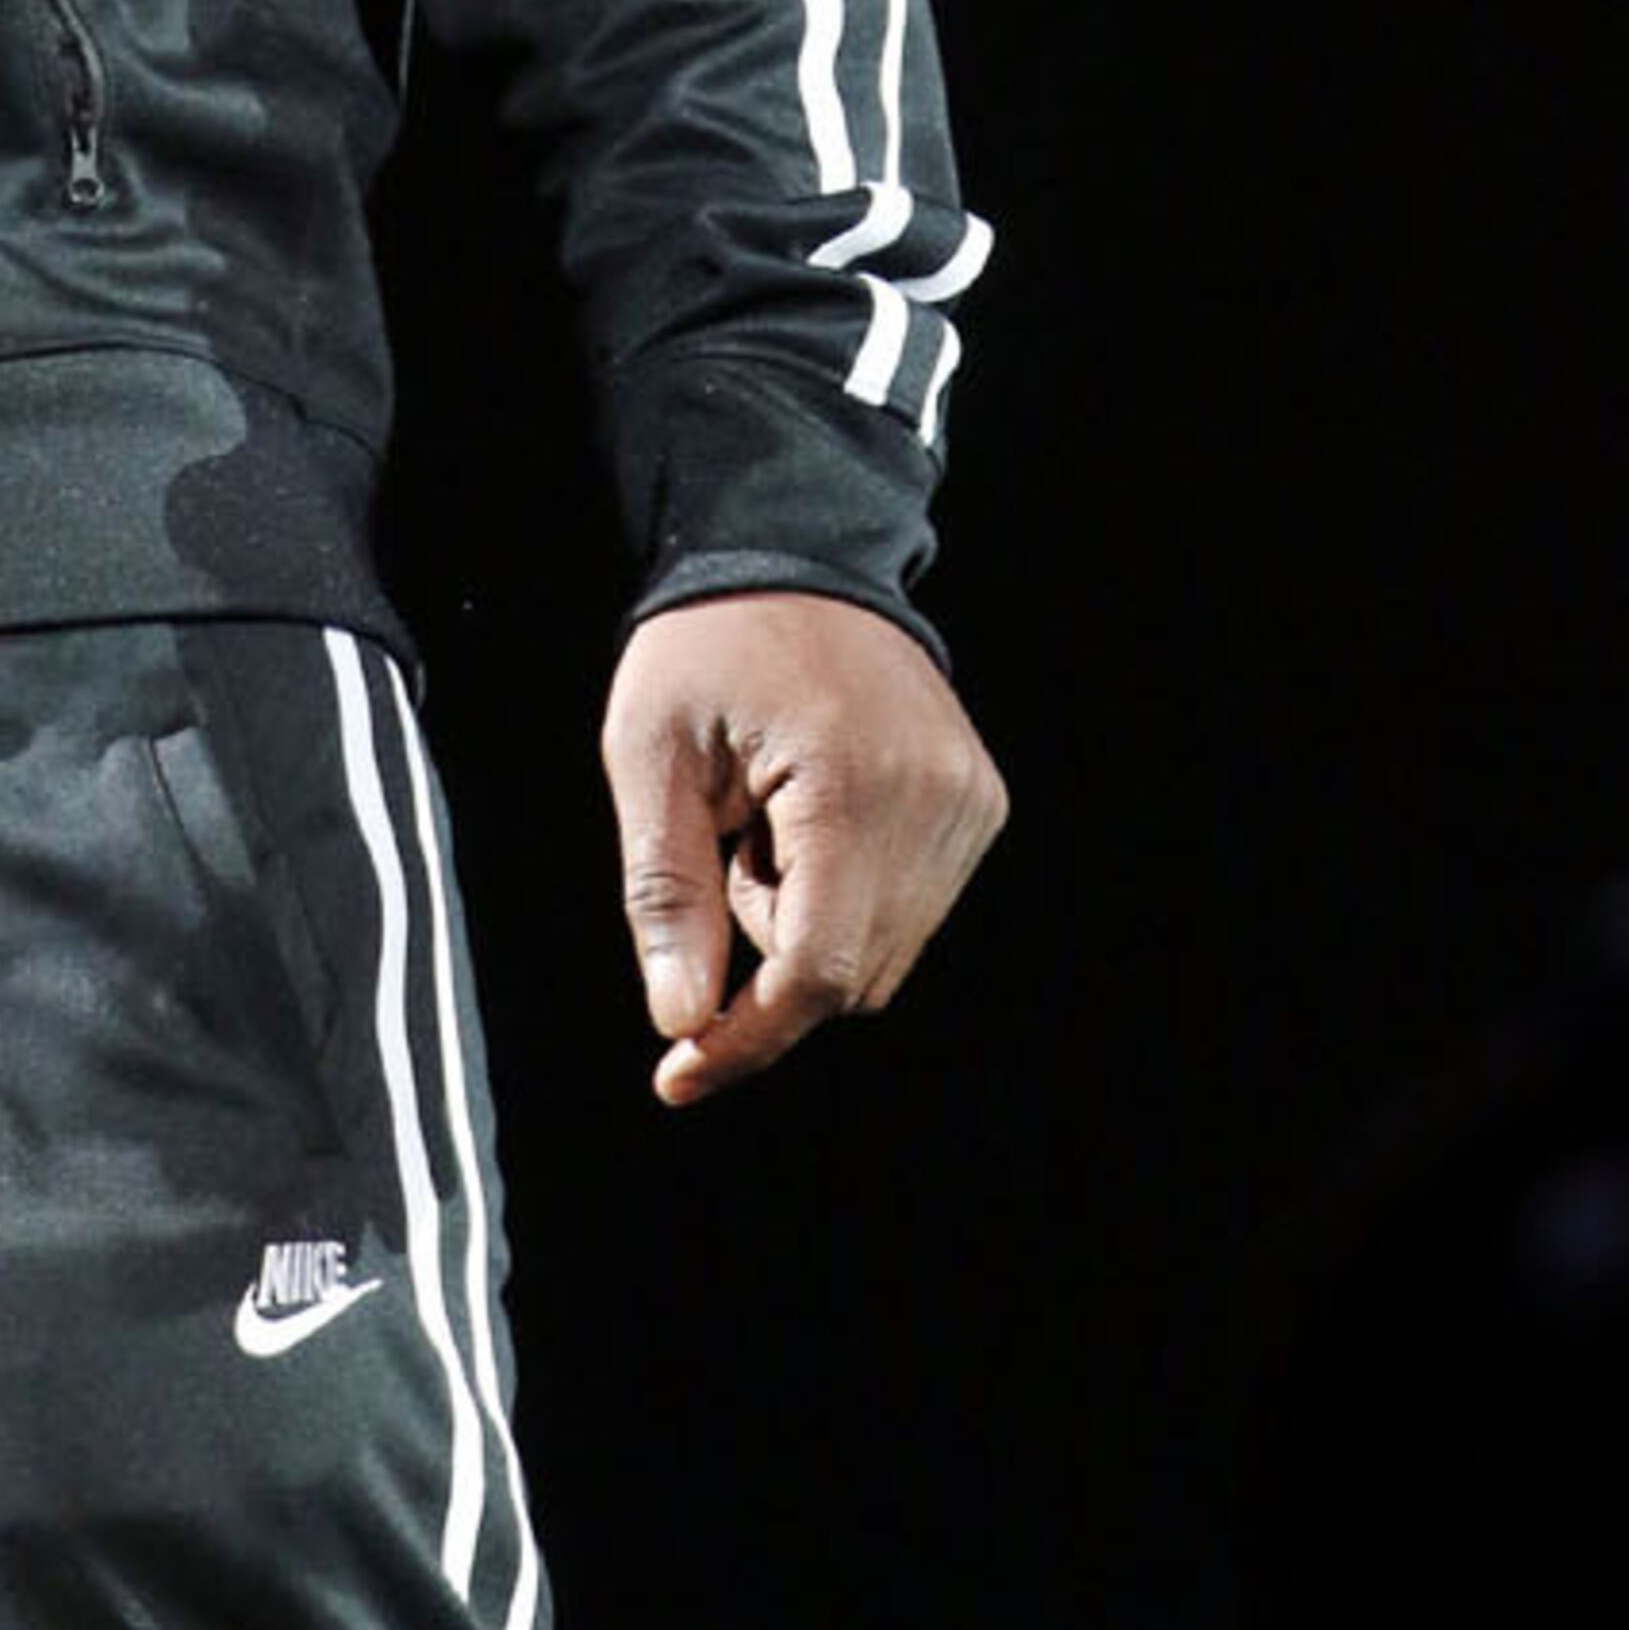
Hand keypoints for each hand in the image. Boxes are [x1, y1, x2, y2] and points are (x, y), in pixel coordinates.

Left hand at [601, 590, 1006, 1107]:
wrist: (795, 553)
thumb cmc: (706, 646)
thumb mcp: (648, 753)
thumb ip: (665, 892)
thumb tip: (683, 1021)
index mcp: (849, 783)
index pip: (817, 970)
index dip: (747, 1038)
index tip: (677, 1076)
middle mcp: (933, 802)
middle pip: (853, 975)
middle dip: (769, 951)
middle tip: (724, 846)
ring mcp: (969, 804)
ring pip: (885, 954)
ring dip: (811, 923)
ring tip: (768, 820)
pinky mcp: (980, 803)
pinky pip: (913, 907)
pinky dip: (850, 893)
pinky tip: (811, 815)